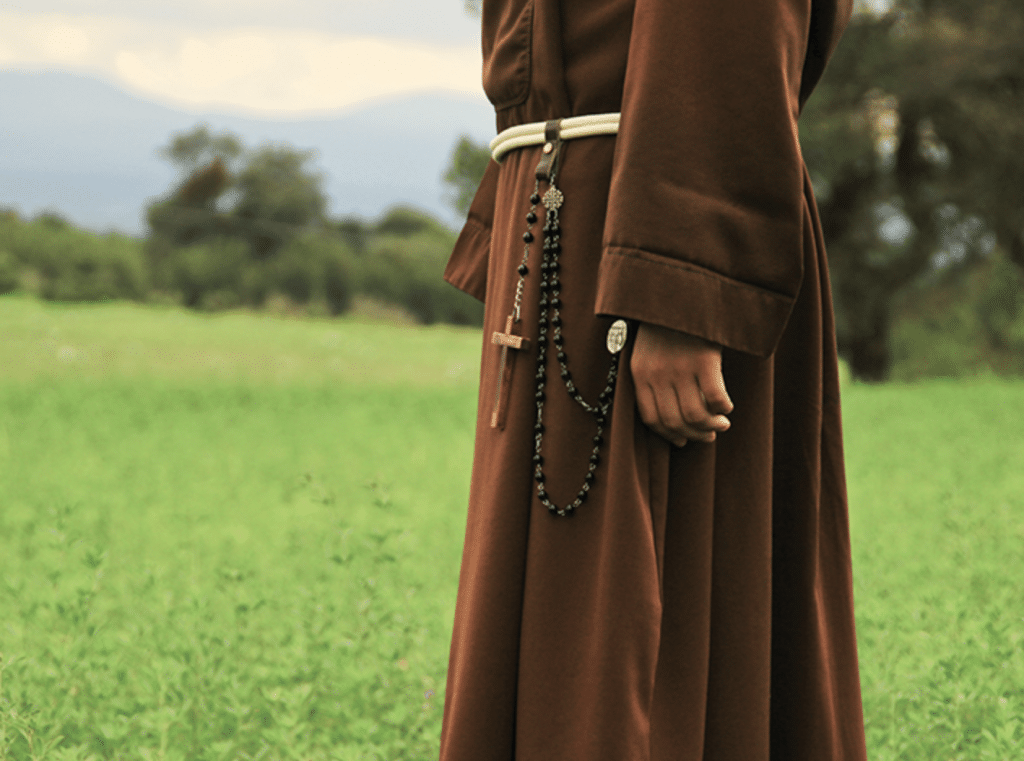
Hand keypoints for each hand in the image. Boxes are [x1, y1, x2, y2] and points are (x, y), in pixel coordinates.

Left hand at [630, 322, 733, 446]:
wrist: (681, 288)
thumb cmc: (667, 321)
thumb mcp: (648, 350)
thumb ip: (653, 378)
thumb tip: (671, 415)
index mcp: (640, 373)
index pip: (651, 418)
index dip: (669, 435)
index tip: (682, 442)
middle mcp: (658, 375)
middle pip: (675, 422)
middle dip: (693, 435)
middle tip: (709, 436)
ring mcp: (680, 368)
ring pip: (695, 416)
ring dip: (711, 426)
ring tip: (722, 424)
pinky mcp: (704, 360)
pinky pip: (716, 397)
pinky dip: (724, 408)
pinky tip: (728, 406)